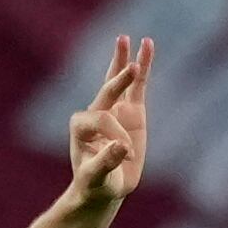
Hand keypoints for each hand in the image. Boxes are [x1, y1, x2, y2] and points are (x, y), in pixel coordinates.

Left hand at [66, 34, 151, 204]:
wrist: (104, 189)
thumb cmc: (96, 184)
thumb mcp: (97, 178)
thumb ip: (106, 161)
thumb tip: (123, 145)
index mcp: (81, 126)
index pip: (102, 119)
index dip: (115, 133)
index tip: (127, 153)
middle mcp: (95, 112)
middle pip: (107, 90)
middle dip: (119, 80)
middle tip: (131, 68)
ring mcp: (114, 109)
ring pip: (119, 81)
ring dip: (123, 61)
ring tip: (125, 39)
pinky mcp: (132, 111)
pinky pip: (138, 86)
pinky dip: (143, 67)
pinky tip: (146, 46)